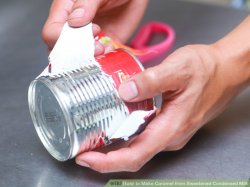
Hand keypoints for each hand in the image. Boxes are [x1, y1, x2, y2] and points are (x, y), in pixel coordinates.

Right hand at [42, 0, 147, 52]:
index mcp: (65, 10)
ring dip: (91, 58)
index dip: (61, 41)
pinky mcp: (102, 45)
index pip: (52, 32)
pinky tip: (110, 48)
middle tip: (94, 45)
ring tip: (103, 47)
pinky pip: (98, 58)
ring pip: (79, 58)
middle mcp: (73, 27)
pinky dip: (104, 58)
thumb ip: (85, 4)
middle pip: (62, 50)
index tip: (79, 38)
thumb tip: (74, 21)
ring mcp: (87, 39)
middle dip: (77, 53)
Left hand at [75, 41, 249, 172]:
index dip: (108, 162)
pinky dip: (125, 136)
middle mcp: (169, 135)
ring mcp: (169, 131)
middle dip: (105, 157)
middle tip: (81, 149)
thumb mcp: (178, 69)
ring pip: (137, 147)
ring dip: (113, 147)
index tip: (86, 159)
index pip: (136, 156)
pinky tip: (114, 125)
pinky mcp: (168, 124)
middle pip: (133, 155)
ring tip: (91, 139)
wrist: (225, 70)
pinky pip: (143, 136)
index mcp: (171, 128)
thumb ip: (151, 81)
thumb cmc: (206, 70)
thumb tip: (124, 91)